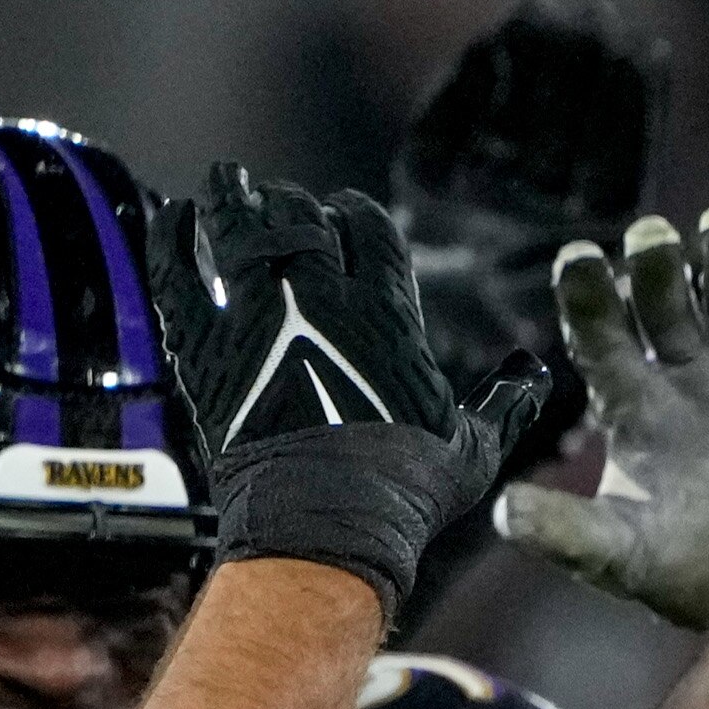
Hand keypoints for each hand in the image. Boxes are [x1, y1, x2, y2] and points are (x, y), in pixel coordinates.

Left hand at [151, 168, 553, 619]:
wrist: (323, 527)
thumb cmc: (403, 494)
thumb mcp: (473, 449)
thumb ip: (505, 404)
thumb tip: (536, 376)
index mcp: (384, 310)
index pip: (366, 226)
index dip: (353, 213)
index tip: (343, 213)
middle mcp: (318, 298)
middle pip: (299, 216)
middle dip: (291, 202)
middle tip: (278, 200)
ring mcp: (257, 316)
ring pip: (239, 226)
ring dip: (232, 196)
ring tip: (226, 181)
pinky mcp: (205, 347)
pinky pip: (180, 272)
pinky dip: (172, 239)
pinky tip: (173, 218)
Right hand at [394, 1, 667, 410]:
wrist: (397, 388)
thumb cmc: (491, 380)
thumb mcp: (544, 374)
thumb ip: (571, 333)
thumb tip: (602, 305)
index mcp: (585, 249)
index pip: (617, 165)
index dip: (628, 107)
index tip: (641, 49)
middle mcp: (542, 217)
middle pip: (571, 130)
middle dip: (581, 72)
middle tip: (592, 17)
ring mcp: (487, 197)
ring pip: (517, 118)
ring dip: (532, 64)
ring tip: (543, 11)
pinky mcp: (429, 186)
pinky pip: (453, 128)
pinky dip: (467, 88)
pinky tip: (488, 47)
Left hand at [497, 201, 708, 628]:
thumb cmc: (689, 577)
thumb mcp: (624, 558)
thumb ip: (568, 533)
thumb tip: (501, 513)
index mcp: (636, 404)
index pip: (600, 334)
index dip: (587, 294)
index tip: (579, 256)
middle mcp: (688, 373)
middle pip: (664, 298)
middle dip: (657, 262)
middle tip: (653, 238)